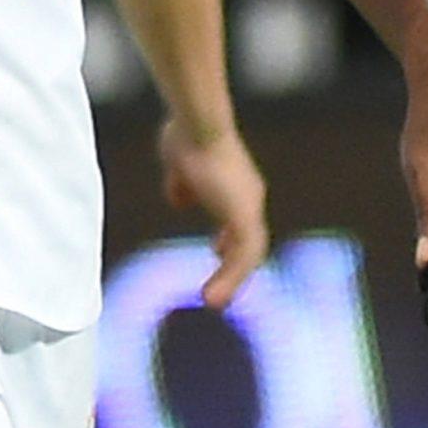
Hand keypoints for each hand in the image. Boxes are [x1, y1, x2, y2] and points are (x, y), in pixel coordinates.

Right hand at [159, 118, 270, 309]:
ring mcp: (249, 207)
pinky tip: (213, 297)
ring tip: (212, 301)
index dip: (229, 237)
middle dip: (234, 264)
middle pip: (248, 240)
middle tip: (220, 288)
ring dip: (231, 279)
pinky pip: (242, 259)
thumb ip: (181, 184)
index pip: (240, 218)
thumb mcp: (178, 164)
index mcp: (236, 183)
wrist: (199, 126)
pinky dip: (230, 280)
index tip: (217, 251)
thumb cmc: (187, 134)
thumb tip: (181, 201)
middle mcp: (248, 196)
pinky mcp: (245, 219)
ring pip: (248, 254)